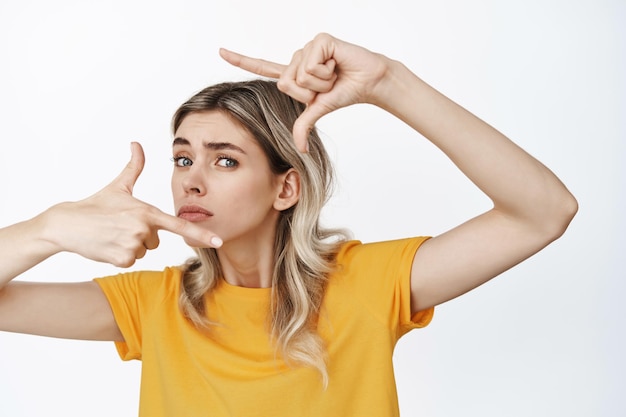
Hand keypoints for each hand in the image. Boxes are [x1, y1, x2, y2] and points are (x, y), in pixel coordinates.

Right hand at [43, 142, 221, 266]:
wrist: (67, 224)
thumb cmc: (96, 205)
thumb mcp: (118, 185)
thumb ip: (134, 166)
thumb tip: (136, 143)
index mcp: (147, 211)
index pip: (179, 224)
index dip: (201, 233)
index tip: (219, 241)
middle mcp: (143, 228)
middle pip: (155, 240)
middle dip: (141, 236)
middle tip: (120, 226)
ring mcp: (133, 244)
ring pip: (143, 251)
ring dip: (130, 246)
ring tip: (112, 234)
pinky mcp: (122, 259)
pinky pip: (131, 261)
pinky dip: (120, 256)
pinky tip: (107, 245)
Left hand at [219, 33, 389, 151]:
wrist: (369, 82)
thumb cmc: (345, 92)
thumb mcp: (318, 110)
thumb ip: (303, 124)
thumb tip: (300, 149)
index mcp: (293, 74)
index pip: (262, 67)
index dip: (241, 60)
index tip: (221, 51)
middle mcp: (297, 58)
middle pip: (285, 83)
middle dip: (308, 92)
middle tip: (327, 85)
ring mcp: (307, 48)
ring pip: (299, 75)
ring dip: (320, 83)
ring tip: (334, 74)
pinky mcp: (319, 41)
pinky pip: (312, 65)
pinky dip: (326, 72)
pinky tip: (337, 64)